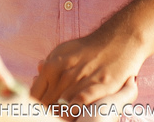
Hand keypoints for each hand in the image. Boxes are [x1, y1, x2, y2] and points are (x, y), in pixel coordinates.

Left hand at [30, 28, 147, 105]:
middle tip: (50, 115)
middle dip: (47, 111)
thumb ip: (50, 64)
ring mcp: (82, 80)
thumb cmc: (90, 48)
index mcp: (52, 66)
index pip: (34, 95)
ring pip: (62, 106)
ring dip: (62, 113)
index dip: (35, 106)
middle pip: (47, 103)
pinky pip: (81, 102)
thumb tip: (38, 71)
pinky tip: (75, 110)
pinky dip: (75, 109)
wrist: (120, 39)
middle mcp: (64, 74)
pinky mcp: (100, 86)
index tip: (39, 111)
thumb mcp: (64, 51)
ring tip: (64, 116)